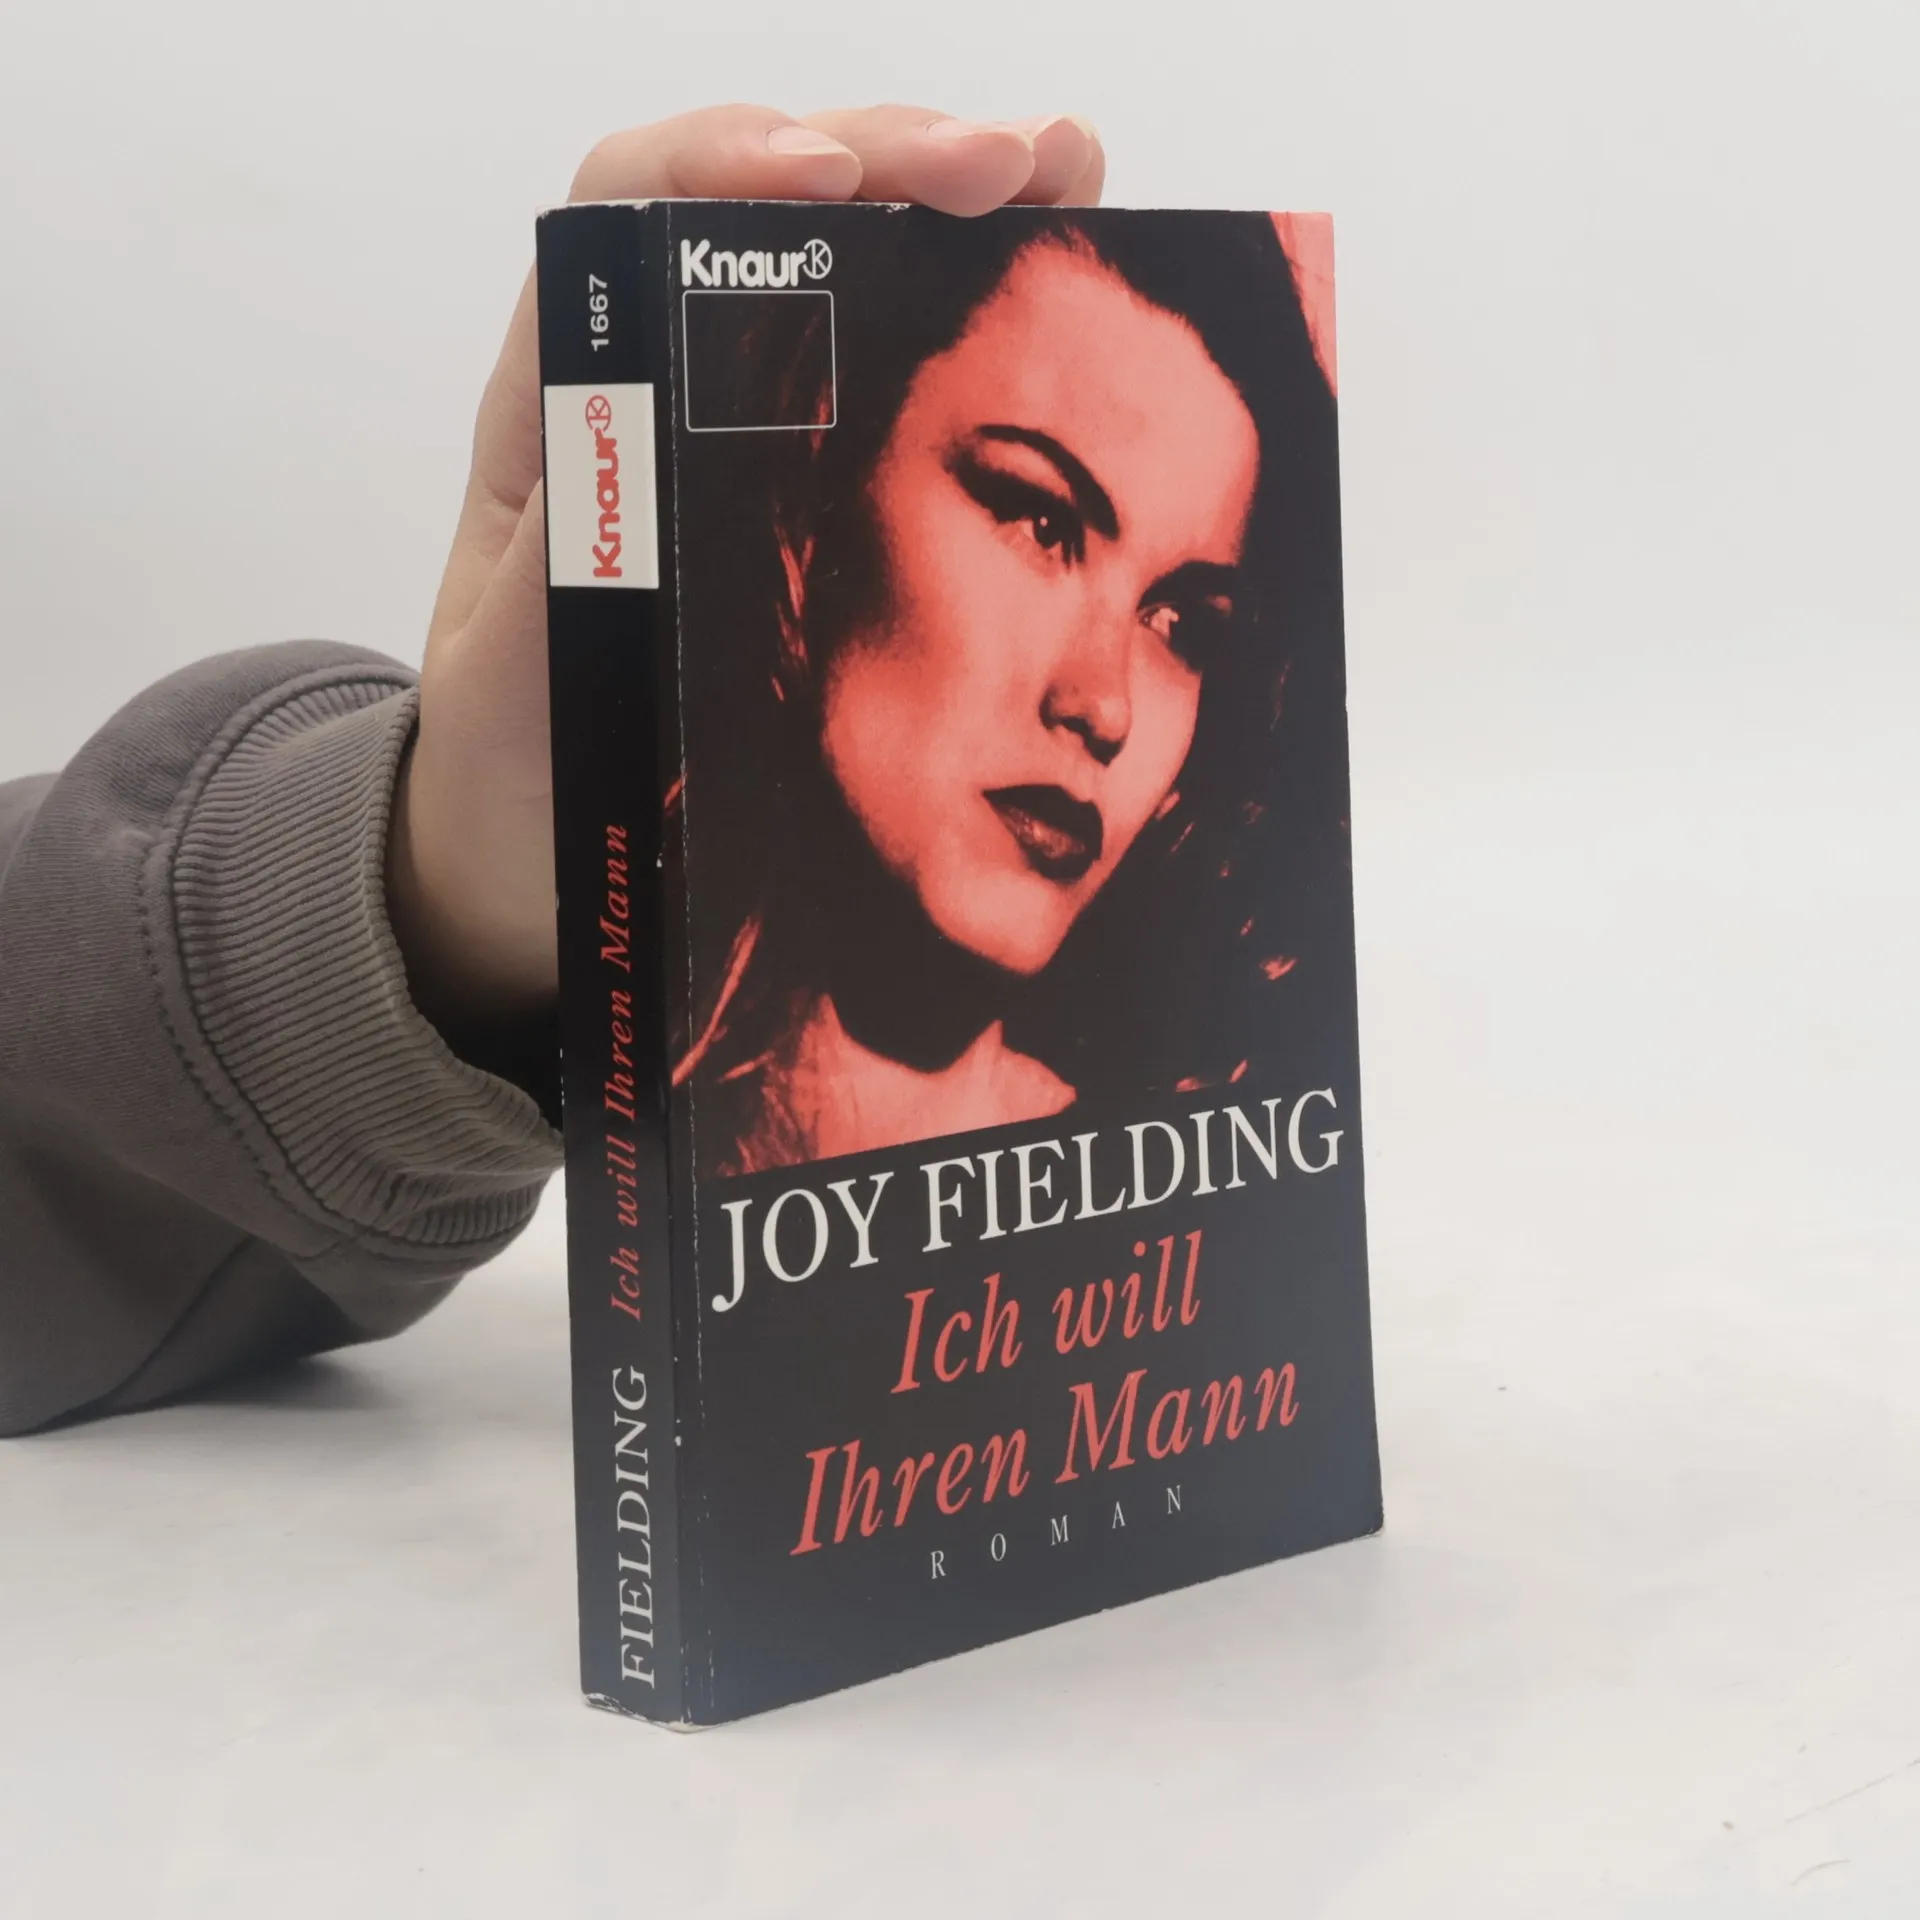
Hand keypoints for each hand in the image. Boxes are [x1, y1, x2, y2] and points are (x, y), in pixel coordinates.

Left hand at [387, 103, 1104, 1026]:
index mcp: (566, 410)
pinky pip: (888, 368)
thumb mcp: (520, 675)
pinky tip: (1054, 285)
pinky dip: (973, 310)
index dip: (729, 161)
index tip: (827, 177)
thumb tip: (637, 443)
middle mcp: (651, 390)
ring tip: (1071, 176)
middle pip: (767, 209)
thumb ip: (567, 566)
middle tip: (1020, 163)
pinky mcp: (802, 494)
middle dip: (891, 157)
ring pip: (842, 267)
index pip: (632, 208)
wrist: (529, 853)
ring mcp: (735, 433)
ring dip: (954, 207)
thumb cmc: (516, 766)